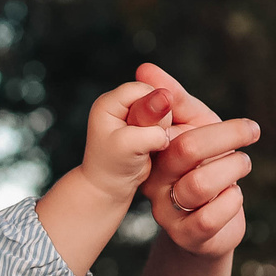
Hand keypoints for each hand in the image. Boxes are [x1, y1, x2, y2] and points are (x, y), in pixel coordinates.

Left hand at [77, 80, 178, 201]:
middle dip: (159, 120)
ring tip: (149, 146)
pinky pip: (164, 121)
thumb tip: (167, 100)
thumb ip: (149, 124)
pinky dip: (164, 133)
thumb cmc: (112, 167)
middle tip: (147, 143)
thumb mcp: (128, 146)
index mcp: (108, 103)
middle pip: (154, 97)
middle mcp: (119, 104)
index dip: (154, 106)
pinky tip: (155, 147)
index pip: (141, 89)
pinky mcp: (142, 124)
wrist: (110, 186)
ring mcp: (131, 114)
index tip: (153, 129)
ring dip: (162, 128)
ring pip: (162, 110)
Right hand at [129, 64, 255, 257]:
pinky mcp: (187, 236)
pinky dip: (231, 201)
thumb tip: (144, 67)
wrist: (210, 226)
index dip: (191, 113)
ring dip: (233, 168)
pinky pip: (209, 216)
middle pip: (187, 148)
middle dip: (226, 135)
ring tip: (242, 164)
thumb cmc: (203, 167)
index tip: (216, 115)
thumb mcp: (193, 128)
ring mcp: (167, 211)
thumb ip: (175, 99)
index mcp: (152, 151)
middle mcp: (153, 181)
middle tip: (251, 131)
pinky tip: (234, 195)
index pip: (161, 124)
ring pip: (201, 183)